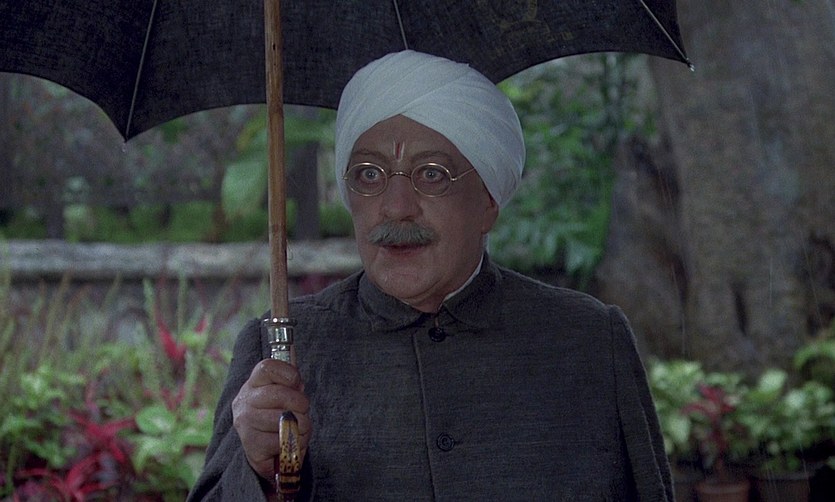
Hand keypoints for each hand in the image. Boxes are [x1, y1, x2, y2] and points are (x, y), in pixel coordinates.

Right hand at [232, 358, 311, 481]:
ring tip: (297, 429)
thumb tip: (297, 383)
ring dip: (301, 426)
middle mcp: (244, 401)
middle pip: (280, 394)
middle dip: (301, 404)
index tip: (296, 383)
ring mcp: (245, 423)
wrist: (266, 452)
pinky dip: (294, 444)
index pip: (267, 368)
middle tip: (302, 411)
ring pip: (284, 420)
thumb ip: (292, 384)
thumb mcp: (286, 395)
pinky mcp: (252, 446)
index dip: (289, 373)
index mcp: (254, 383)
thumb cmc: (279, 416)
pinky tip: (289, 442)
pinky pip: (283, 441)